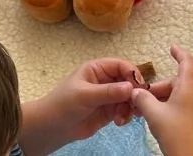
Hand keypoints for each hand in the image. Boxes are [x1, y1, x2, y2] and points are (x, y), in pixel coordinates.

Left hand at [18, 58, 143, 155]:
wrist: (53, 128)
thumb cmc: (64, 104)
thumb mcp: (85, 96)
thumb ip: (108, 92)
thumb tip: (131, 87)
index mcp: (98, 68)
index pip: (121, 66)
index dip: (132, 74)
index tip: (139, 87)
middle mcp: (106, 80)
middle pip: (129, 81)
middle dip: (134, 93)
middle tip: (137, 105)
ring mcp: (109, 96)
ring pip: (129, 97)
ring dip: (130, 107)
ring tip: (123, 117)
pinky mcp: (110, 111)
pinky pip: (125, 110)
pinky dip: (126, 115)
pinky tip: (119, 122)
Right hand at [131, 45, 192, 155]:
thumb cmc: (175, 133)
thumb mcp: (153, 114)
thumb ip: (142, 99)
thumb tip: (136, 92)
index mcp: (190, 87)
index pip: (187, 62)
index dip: (179, 53)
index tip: (172, 48)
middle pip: (179, 82)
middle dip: (160, 88)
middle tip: (143, 100)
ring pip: (182, 95)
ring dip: (166, 99)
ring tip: (150, 112)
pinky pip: (188, 105)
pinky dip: (174, 107)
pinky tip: (162, 120)